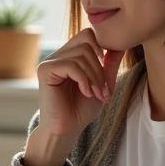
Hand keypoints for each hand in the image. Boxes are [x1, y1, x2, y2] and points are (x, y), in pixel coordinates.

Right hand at [27, 29, 124, 165]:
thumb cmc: (81, 109)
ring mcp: (50, 62)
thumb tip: (119, 45)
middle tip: (102, 89)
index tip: (106, 75)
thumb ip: (108, 64)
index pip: (88, 35)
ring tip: (95, 94)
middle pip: (87, 41)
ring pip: (81, 54)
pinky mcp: (45, 70)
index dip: (102, 50)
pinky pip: (71, 65)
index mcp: (69, 55)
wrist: (67, 130)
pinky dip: (83, 79)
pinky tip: (85, 93)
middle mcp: (58, 55)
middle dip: (100, 66)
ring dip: (94, 76)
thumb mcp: (101, 84)